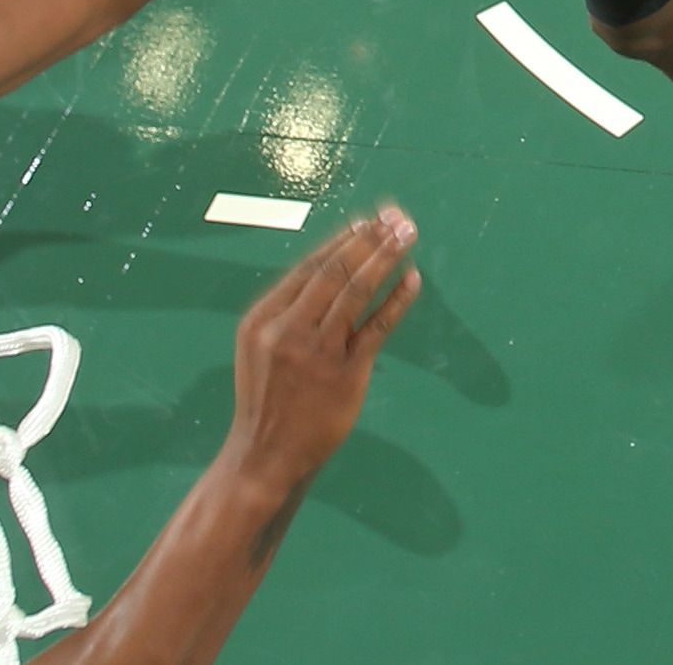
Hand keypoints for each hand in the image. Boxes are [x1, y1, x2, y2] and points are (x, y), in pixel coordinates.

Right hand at [225, 208, 419, 484]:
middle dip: (369, 239)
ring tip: (406, 234)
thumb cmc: (267, 396)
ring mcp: (317, 352)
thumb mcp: (259, 346)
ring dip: (384, 257)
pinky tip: (413, 279)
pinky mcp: (345, 375)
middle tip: (396, 217)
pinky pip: (376, 328)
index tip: (368, 220)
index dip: (343, 240)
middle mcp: (288, 330)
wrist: (266, 456)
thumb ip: (288, 309)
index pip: (310, 267)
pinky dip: (396, 300)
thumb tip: (331, 265)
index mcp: (263, 318)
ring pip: (356, 292)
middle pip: (335, 271)